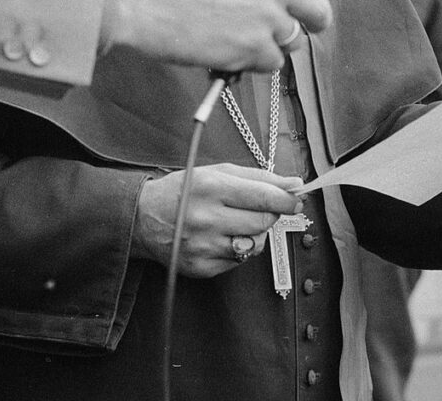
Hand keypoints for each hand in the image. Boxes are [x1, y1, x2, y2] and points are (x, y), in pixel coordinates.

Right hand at [105, 0, 335, 72]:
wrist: (145, 1)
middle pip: (321, 11)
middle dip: (308, 22)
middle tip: (287, 24)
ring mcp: (267, 17)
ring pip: (295, 41)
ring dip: (274, 43)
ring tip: (241, 34)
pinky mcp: (254, 48)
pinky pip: (272, 63)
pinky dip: (254, 62)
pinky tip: (230, 47)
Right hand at [131, 163, 303, 276]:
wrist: (143, 218)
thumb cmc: (184, 190)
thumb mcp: (216, 172)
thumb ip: (257, 177)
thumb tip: (293, 184)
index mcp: (211, 187)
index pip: (263, 196)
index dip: (287, 198)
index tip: (298, 197)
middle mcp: (207, 218)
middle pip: (263, 221)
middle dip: (270, 212)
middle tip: (261, 205)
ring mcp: (205, 246)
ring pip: (255, 244)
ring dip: (256, 232)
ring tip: (237, 221)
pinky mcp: (203, 268)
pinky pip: (239, 260)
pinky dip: (239, 247)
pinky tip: (223, 236)